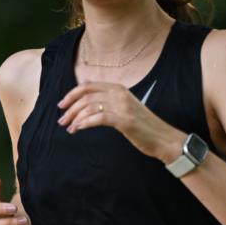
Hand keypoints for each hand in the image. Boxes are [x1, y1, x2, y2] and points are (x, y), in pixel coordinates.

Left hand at [57, 81, 184, 161]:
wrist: (164, 138)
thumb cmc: (144, 127)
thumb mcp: (126, 109)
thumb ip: (109, 104)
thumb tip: (87, 108)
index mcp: (119, 89)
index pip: (89, 86)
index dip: (72, 94)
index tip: (62, 105)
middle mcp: (120, 93)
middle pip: (86, 96)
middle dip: (70, 108)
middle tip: (61, 120)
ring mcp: (123, 106)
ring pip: (89, 106)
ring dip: (75, 118)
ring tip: (69, 128)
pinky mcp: (124, 120)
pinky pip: (98, 118)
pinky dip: (84, 123)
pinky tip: (78, 129)